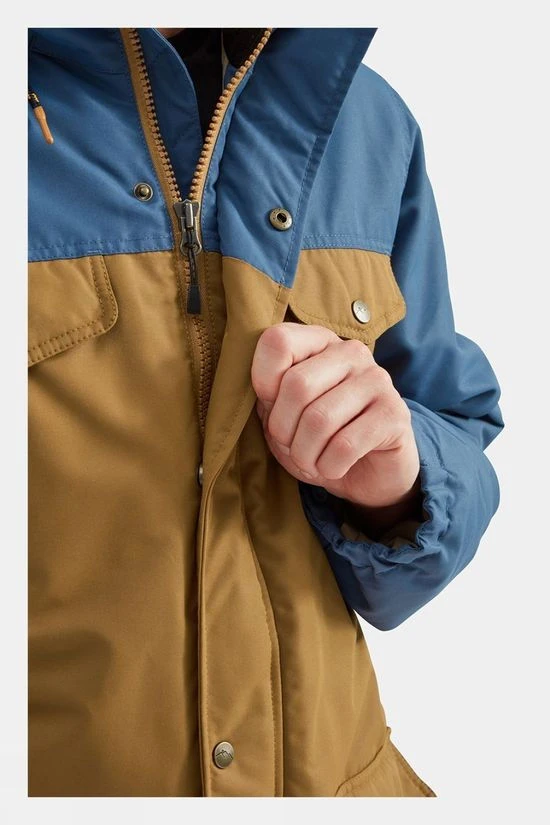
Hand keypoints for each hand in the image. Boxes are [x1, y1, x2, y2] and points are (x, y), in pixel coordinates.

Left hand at [251, 322, 420, 512]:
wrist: (369, 472)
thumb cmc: (319, 439)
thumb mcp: (283, 413)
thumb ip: (269, 393)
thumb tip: (265, 390)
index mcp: (320, 342)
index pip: (277, 341)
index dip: (264, 383)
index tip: (274, 407)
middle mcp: (351, 352)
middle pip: (297, 385)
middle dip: (283, 429)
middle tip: (292, 446)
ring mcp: (377, 380)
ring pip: (319, 420)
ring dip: (305, 455)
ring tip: (311, 461)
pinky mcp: (395, 414)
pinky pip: (344, 446)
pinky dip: (328, 467)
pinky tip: (334, 467)